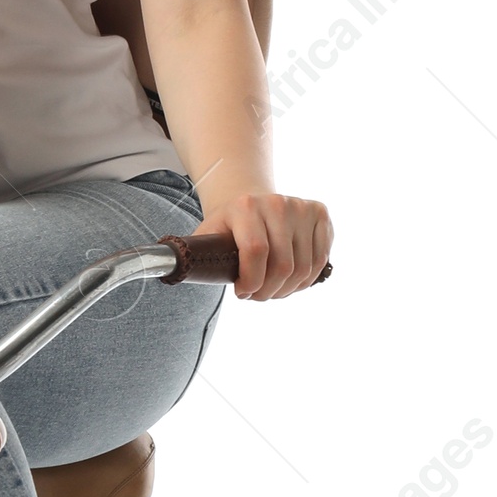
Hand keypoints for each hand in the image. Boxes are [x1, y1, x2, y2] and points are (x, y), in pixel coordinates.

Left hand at [200, 189, 332, 300]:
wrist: (251, 200)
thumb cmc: (227, 227)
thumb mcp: (206, 237)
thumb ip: (195, 256)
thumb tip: (175, 269)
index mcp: (246, 206)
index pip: (256, 252)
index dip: (251, 282)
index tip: (242, 292)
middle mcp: (277, 203)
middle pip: (282, 266)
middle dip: (268, 292)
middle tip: (256, 295)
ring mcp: (301, 207)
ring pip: (304, 268)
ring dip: (288, 289)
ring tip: (272, 290)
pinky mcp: (320, 214)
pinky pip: (321, 260)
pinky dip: (306, 279)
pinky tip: (290, 280)